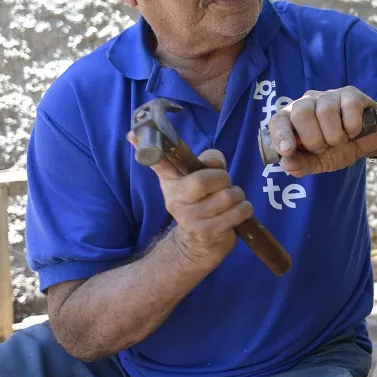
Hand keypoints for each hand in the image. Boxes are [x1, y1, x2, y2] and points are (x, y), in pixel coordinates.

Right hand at [126, 134, 253, 268]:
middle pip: (204, 180)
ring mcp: (190, 218)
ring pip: (228, 196)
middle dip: (223, 178)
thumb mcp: (199, 179)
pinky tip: (237, 211)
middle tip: (223, 183)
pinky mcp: (208, 232)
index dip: (147, 147)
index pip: (158, 162)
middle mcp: (175, 199)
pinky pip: (238, 212)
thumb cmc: (202, 201)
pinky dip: (244, 208)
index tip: (133, 133)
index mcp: (170, 181)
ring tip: (231, 199)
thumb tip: (214, 160)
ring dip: (237, 194)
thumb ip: (208, 163)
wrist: (197, 244)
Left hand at [267, 86, 376, 176]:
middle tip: (324, 147)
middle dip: (314, 139)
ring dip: (336, 136)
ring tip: (341, 140)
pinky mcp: (351, 94)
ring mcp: (329, 95)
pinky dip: (353, 127)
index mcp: (293, 118)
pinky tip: (354, 131)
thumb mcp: (318, 162)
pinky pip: (349, 108)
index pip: (279, 120)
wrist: (366, 144)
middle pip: (301, 113)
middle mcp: (308, 102)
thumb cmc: (336, 150)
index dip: (280, 134)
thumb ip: (301, 165)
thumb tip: (286, 163)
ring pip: (326, 112)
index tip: (287, 150)